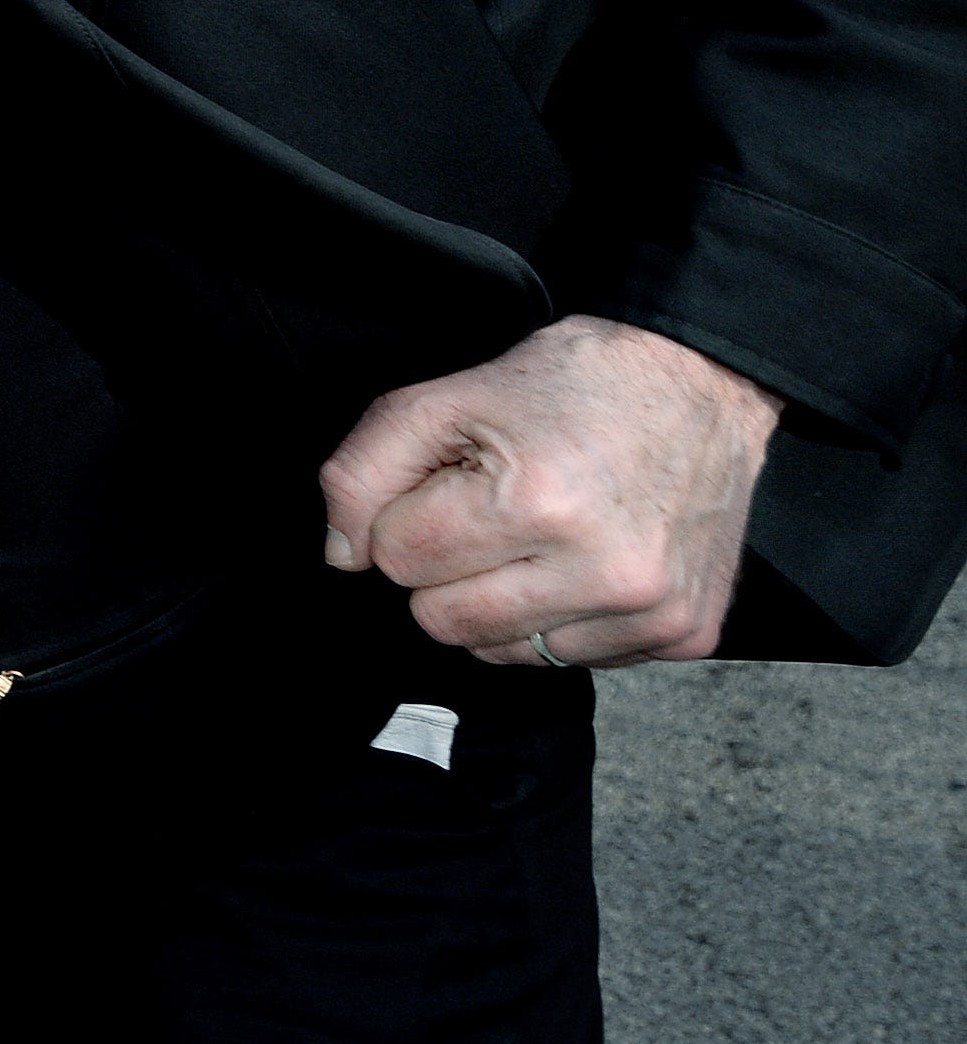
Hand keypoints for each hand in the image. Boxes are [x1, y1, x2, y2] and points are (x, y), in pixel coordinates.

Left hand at [321, 314, 782, 666]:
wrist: (700, 383)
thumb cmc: (571, 385)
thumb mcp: (444, 399)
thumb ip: (363, 471)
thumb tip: (343, 556)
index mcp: (537, 501)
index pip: (398, 559)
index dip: (405, 517)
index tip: (447, 485)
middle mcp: (605, 569)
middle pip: (443, 621)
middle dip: (443, 567)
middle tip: (486, 513)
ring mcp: (651, 611)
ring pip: (501, 653)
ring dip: (498, 601)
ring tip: (537, 536)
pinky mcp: (684, 634)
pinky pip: (570, 660)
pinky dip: (558, 619)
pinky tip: (582, 561)